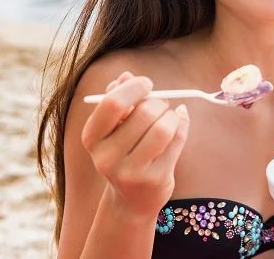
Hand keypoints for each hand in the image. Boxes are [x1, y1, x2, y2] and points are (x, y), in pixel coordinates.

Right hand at [81, 71, 190, 217]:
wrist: (131, 199)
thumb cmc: (124, 151)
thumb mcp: (114, 127)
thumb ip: (118, 99)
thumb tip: (126, 76)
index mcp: (91, 138)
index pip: (112, 104)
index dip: (134, 87)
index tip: (147, 83)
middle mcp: (106, 158)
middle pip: (143, 114)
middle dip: (159, 102)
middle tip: (161, 104)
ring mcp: (131, 172)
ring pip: (163, 128)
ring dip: (172, 115)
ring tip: (169, 116)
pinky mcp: (155, 180)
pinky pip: (177, 141)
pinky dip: (182, 126)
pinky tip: (178, 125)